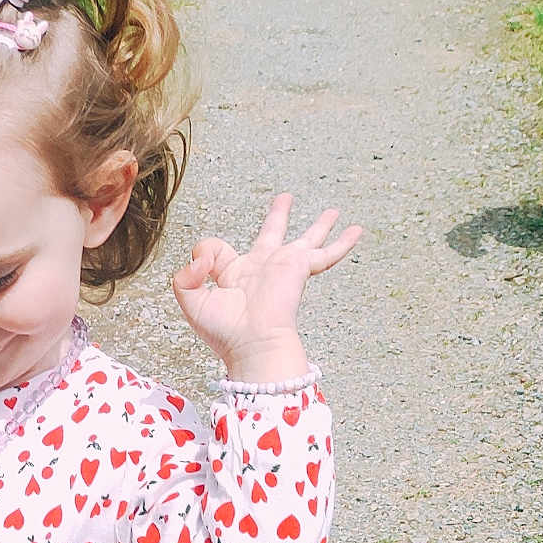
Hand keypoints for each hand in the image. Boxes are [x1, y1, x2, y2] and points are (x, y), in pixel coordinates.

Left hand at [172, 194, 361, 380]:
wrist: (251, 343)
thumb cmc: (223, 330)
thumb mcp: (192, 301)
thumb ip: (186, 276)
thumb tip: (201, 258)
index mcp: (234, 274)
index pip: (218, 251)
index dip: (207, 254)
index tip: (205, 266)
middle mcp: (260, 267)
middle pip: (271, 233)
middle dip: (278, 216)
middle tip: (285, 199)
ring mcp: (282, 267)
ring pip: (306, 239)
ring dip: (320, 226)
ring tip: (334, 212)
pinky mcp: (300, 269)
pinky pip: (325, 253)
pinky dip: (342, 243)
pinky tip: (357, 231)